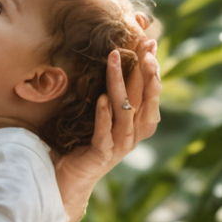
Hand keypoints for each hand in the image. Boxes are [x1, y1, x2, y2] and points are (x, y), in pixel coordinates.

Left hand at [52, 37, 161, 221]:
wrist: (69, 179)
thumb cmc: (84, 142)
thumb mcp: (102, 114)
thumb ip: (112, 92)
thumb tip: (114, 58)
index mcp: (138, 124)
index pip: (151, 92)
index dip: (152, 68)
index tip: (150, 42)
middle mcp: (134, 135)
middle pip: (144, 99)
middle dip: (146, 70)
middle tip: (145, 46)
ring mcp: (119, 146)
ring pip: (126, 112)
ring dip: (121, 84)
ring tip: (115, 60)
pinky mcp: (101, 155)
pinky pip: (105, 133)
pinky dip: (104, 115)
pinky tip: (102, 98)